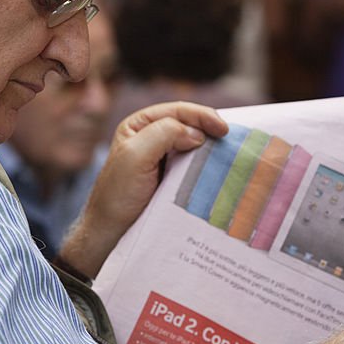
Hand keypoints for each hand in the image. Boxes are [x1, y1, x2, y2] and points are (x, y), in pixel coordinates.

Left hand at [58, 102, 227, 276]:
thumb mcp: (135, 155)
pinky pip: (194, 165)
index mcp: (140, 125)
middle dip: (210, 129)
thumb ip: (164, 134)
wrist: (112, 232)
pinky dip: (208, 165)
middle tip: (231, 140)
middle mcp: (153, 137)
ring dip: (212, 148)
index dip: (202, 116)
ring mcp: (164, 159)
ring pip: (194, 145)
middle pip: (189, 125)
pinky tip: (218, 169)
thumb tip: (197, 134)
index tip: (223, 130)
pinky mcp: (173, 178)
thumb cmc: (118, 193)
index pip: (177, 111)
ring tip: (230, 153)